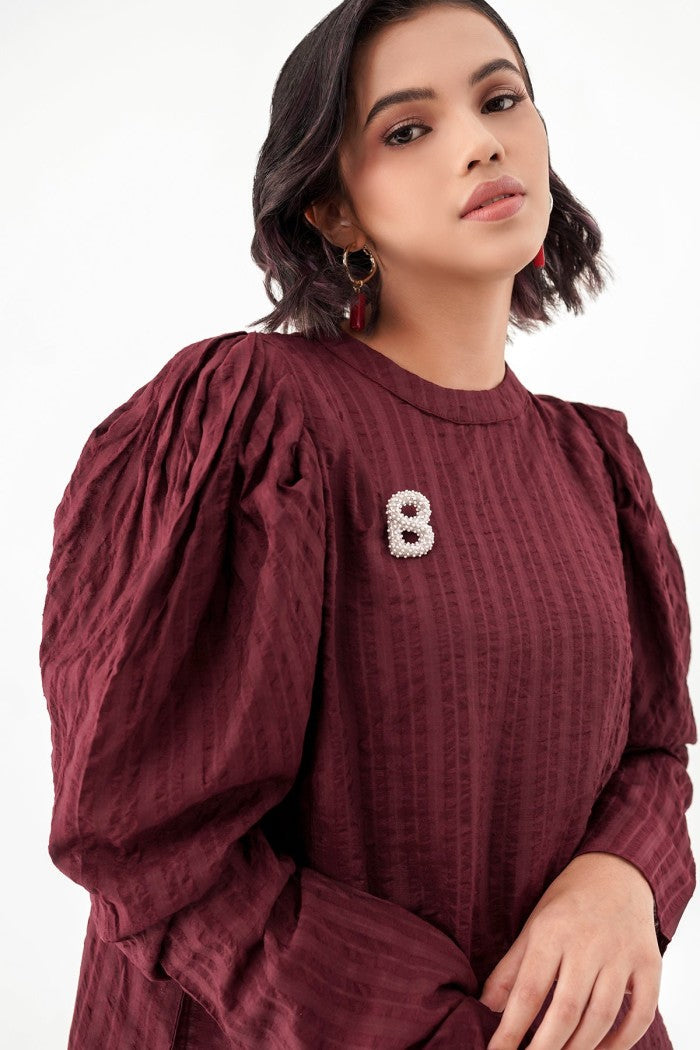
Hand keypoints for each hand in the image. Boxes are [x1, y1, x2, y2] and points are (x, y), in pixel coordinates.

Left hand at [477, 852, 661, 1048]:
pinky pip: (640, 1013)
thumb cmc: (567, 906)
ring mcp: (621, 954)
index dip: (511, 1030)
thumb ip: (511, 970)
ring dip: (580, 1048)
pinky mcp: (649, 964)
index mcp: (552, 932)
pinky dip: (623, 1041)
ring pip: (601, 1016)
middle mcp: (588, 943)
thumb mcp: (533, 928)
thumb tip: (486, 1008)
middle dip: (545, 1047)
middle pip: (565, 1010)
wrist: (616, 872)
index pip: (528, 992)